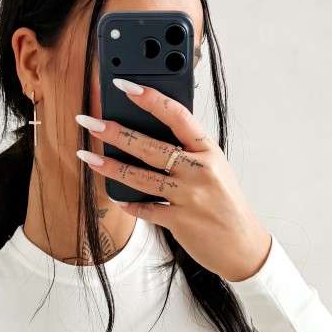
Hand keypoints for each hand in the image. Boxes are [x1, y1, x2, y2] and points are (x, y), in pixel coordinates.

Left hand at [75, 81, 272, 282]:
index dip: (150, 98)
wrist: (243, 245)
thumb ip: (189, 153)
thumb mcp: (215, 170)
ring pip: (140, 177)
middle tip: (90, 121)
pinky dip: (130, 204)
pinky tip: (117, 197)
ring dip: (110, 166)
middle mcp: (199, 170)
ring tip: (87, 156)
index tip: (126, 86)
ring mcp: (189, 196)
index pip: (177, 116)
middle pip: (150, 146)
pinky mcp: (179, 221)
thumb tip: (150, 135)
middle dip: (115, 132)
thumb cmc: (226, 204)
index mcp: (208, 151)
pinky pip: (146, 209)